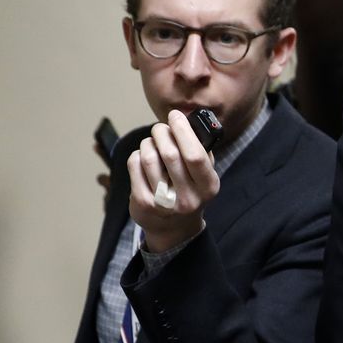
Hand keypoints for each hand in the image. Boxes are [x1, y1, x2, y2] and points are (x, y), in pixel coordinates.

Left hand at [126, 110, 219, 252]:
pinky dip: (137, 155)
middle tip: (161, 127)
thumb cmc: (190, 190)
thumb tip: (185, 121)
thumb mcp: (204, 176)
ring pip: (149, 158)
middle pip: (170, 154)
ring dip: (148, 143)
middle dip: (162, 132)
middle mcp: (188, 198)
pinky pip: (135, 165)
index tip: (175, 115)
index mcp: (208, 187)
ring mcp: (163, 202)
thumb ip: (201, 151)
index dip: (183, 131)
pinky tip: (143, 159)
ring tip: (152, 143)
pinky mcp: (143, 203)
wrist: (174, 227)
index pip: (196, 156)